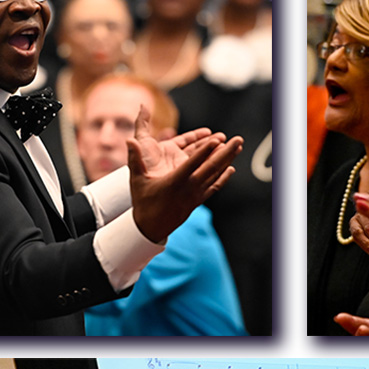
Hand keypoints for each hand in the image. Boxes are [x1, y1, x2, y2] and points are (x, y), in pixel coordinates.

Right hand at [128, 106, 242, 243]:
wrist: (151, 228)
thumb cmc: (143, 202)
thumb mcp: (136, 180)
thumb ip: (135, 159)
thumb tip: (129, 140)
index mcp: (175, 182)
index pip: (192, 163)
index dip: (204, 151)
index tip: (216, 140)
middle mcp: (189, 188)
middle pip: (212, 167)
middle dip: (226, 152)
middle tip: (239, 139)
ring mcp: (196, 195)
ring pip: (216, 175)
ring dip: (228, 160)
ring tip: (238, 147)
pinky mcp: (198, 200)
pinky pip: (214, 186)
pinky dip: (223, 177)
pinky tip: (231, 168)